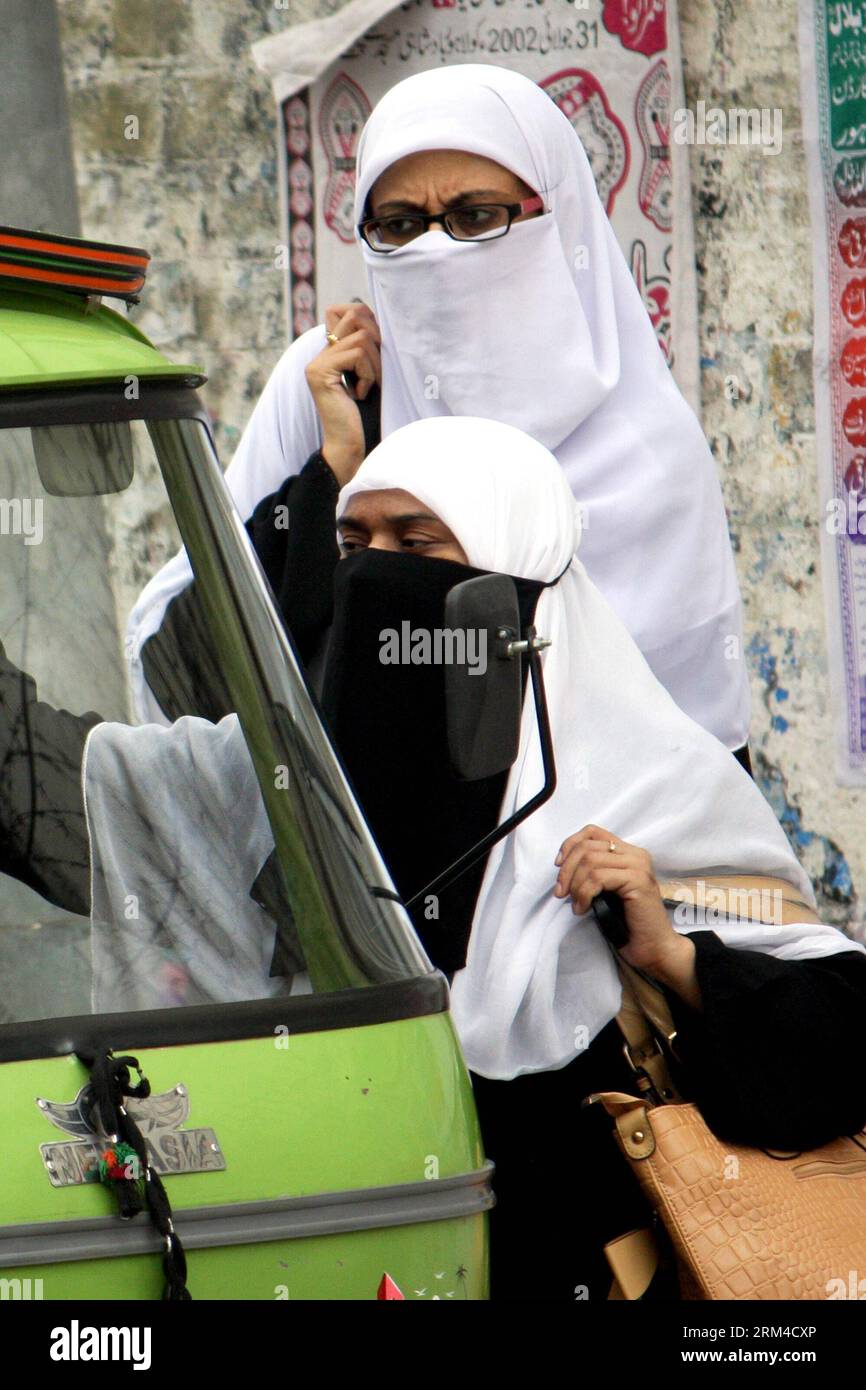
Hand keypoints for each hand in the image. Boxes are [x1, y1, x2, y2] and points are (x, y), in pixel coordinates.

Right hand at [304, 301, 381, 485]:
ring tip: (369, 387)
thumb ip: (370, 346)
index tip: (377, 353)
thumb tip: (376, 316)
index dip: (370, 321)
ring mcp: (316, 362)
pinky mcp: (320, 372)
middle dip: (377, 341)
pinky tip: (361, 394)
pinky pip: (357, 353)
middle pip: (355, 314)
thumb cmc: (367, 414)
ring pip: (361, 337)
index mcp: (330, 352)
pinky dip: (368, 374)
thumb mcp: (371, 372)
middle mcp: (319, 354)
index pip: (347, 310)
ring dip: (375, 364)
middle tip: (378, 372)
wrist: (351, 446)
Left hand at [553, 824, 698, 1004]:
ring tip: (575, 904)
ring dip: (575, 885)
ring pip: (590, 861)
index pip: (592, 832)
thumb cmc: (626, 922)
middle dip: (567, 870)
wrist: (652, 947)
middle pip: (587, 846)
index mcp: (628, 852)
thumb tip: (563, 864)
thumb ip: (593, 871)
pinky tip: (583, 909)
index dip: (570, 845)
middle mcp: (635, 854)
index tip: (558, 867)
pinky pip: (598, 878)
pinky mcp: (638, 880)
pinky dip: (584, 894)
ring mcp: (638, 866)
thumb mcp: (605, 890)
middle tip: (561, 893)